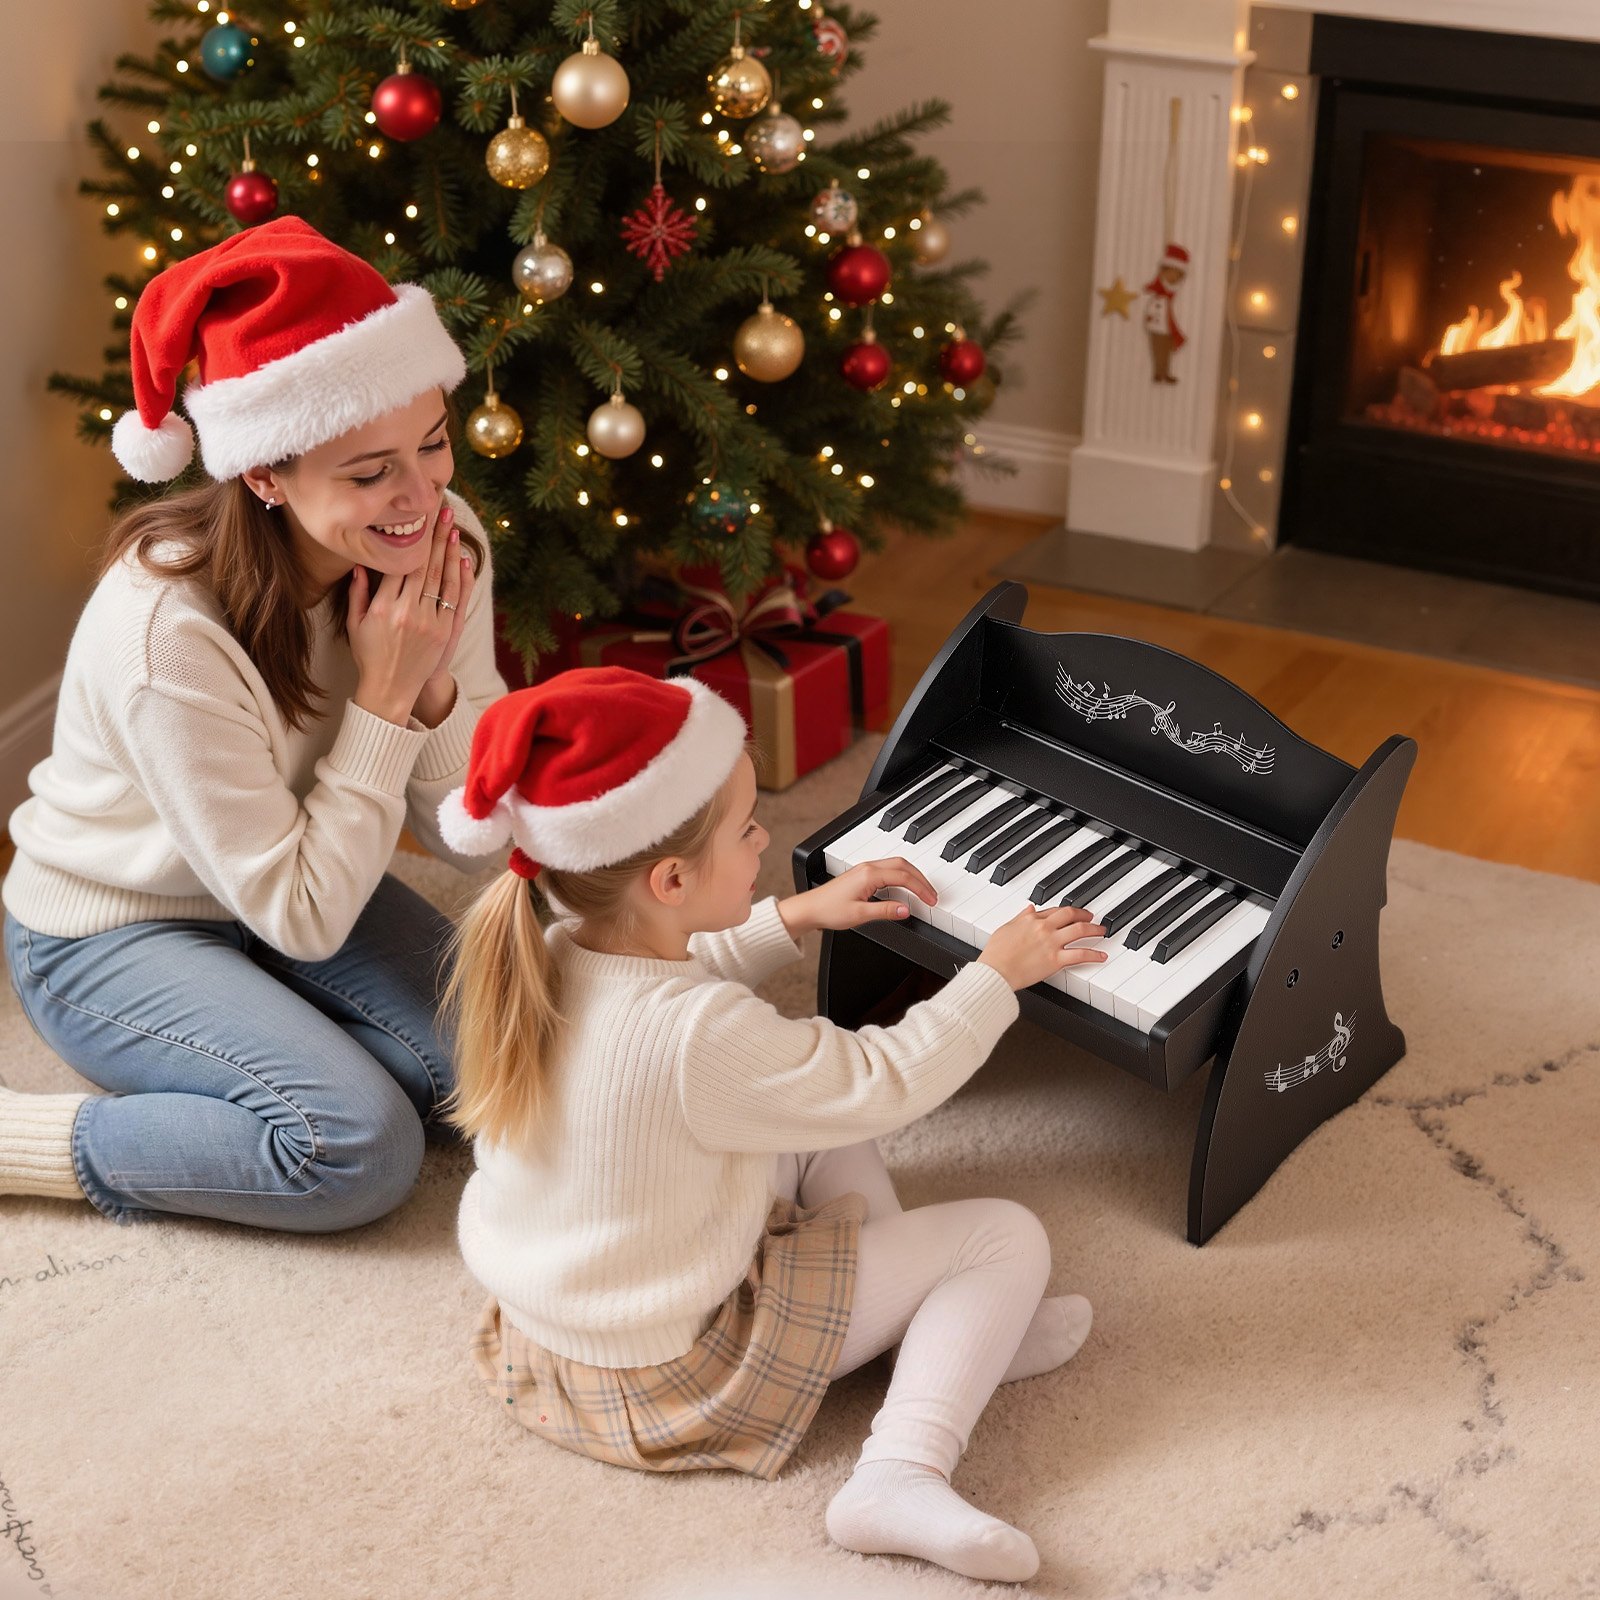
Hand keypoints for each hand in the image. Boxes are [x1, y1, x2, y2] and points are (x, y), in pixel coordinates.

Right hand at [348, 504, 470, 725]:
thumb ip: (357, 592)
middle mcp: (408, 612)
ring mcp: (429, 623)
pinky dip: (462, 577)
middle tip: (441, 510)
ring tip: (453, 526)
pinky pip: (455, 599)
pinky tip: (463, 557)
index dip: (409, 538)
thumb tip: (361, 562)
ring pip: (443, 579)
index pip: (399, 564)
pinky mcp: (445, 633)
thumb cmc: (369, 655)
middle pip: (424, 565)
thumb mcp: (354, 623)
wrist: (391, 689)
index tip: (414, 517)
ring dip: (449, 550)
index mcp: (384, 607)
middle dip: (433, 535)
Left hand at [777, 857, 936, 937]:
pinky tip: (905, 888)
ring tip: (923, 891)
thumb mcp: (859, 915)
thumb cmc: (829, 910)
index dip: (921, 888)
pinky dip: (902, 877)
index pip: (903, 877)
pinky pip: (888, 870)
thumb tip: (906, 909)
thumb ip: (885, 911)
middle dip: (921, 879)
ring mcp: (865, 869)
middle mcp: (867, 868)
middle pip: (903, 865)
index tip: (931, 900)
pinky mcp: (862, 874)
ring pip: (897, 865)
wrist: (810, 908)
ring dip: (912, 876)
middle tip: (932, 895)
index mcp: (869, 874)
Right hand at [977, 903, 1106, 991]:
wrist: (996, 970)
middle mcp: (1044, 927)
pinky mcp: (1056, 960)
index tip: (1072, 913)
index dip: (1066, 911)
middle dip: (1084, 915)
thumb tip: (1029, 909)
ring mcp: (1052, 943)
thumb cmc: (996, 953)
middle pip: (1071, 915)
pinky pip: (1080, 954)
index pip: (1054, 910)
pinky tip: (1102, 956)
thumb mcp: (1006, 928)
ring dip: (1094, 930)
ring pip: (1080, 930)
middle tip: (1091, 917)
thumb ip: (1020, 918)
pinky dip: (1094, 955)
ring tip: (1101, 931)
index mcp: (1031, 919)